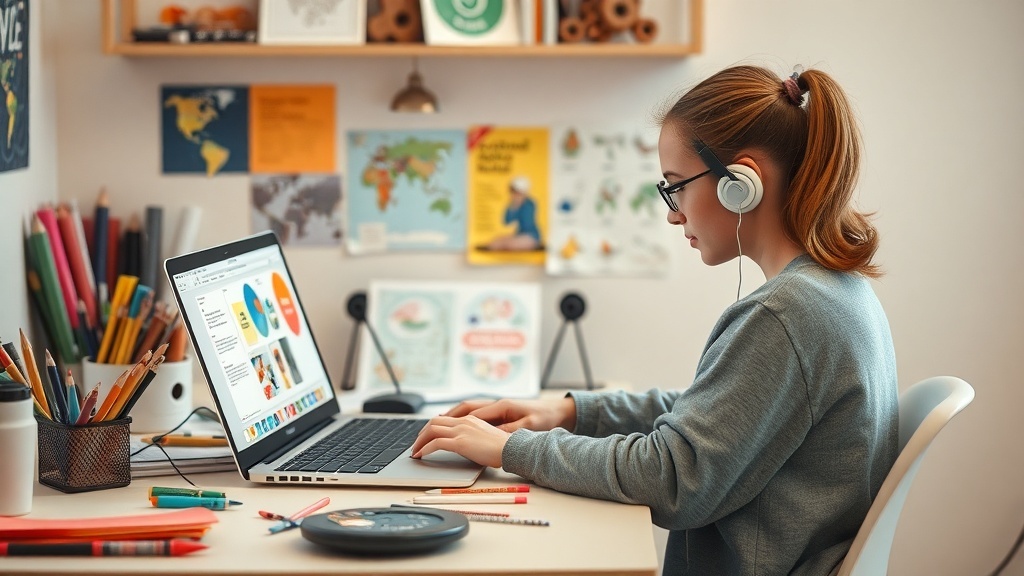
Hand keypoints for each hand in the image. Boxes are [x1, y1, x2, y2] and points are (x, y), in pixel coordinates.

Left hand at [411, 415, 509, 467]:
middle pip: (433, 422)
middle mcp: (463, 422)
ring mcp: (461, 431)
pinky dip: (425, 449)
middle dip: (421, 433)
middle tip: (416, 444)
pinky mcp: (460, 443)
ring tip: (415, 451)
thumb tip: (462, 445)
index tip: (425, 436)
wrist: (511, 449)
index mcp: (469, 419)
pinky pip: (436, 443)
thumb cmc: (502, 448)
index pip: (443, 419)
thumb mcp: (484, 437)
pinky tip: (422, 455)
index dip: (430, 428)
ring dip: (420, 441)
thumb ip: (471, 437)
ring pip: (431, 430)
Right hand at [444, 397, 576, 432]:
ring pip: (468, 409)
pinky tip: (456, 426)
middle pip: (465, 408)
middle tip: (429, 428)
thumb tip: (492, 435)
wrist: (559, 411)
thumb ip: (510, 431)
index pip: (472, 413)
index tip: (440, 430)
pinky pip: (475, 414)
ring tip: (436, 426)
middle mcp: (496, 404)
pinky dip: (462, 418)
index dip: (455, 422)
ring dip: (452, 416)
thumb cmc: (546, 418)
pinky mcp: (500, 413)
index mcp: (502, 407)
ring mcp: (497, 407)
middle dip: (447, 417)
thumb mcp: (529, 426)